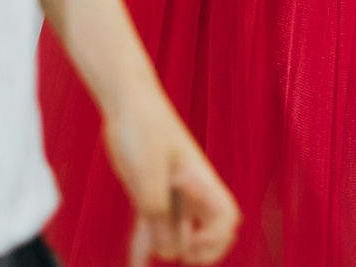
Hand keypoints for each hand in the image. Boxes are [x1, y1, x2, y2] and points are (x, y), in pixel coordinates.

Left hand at [101, 93, 238, 264]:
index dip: (216, 239)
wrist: (128, 104)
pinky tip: (135, 265)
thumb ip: (155, 206)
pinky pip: (149, 228)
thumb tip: (162, 245)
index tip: (193, 242)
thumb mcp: (148, 169)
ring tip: (146, 263)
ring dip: (168, 250)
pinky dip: (142, 249)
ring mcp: (169, 193)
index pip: (226, 218)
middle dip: (201, 251)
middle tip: (182, 256)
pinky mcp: (147, 194)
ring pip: (177, 233)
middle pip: (210, 230)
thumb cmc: (144, 128)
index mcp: (201, 181)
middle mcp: (190, 191)